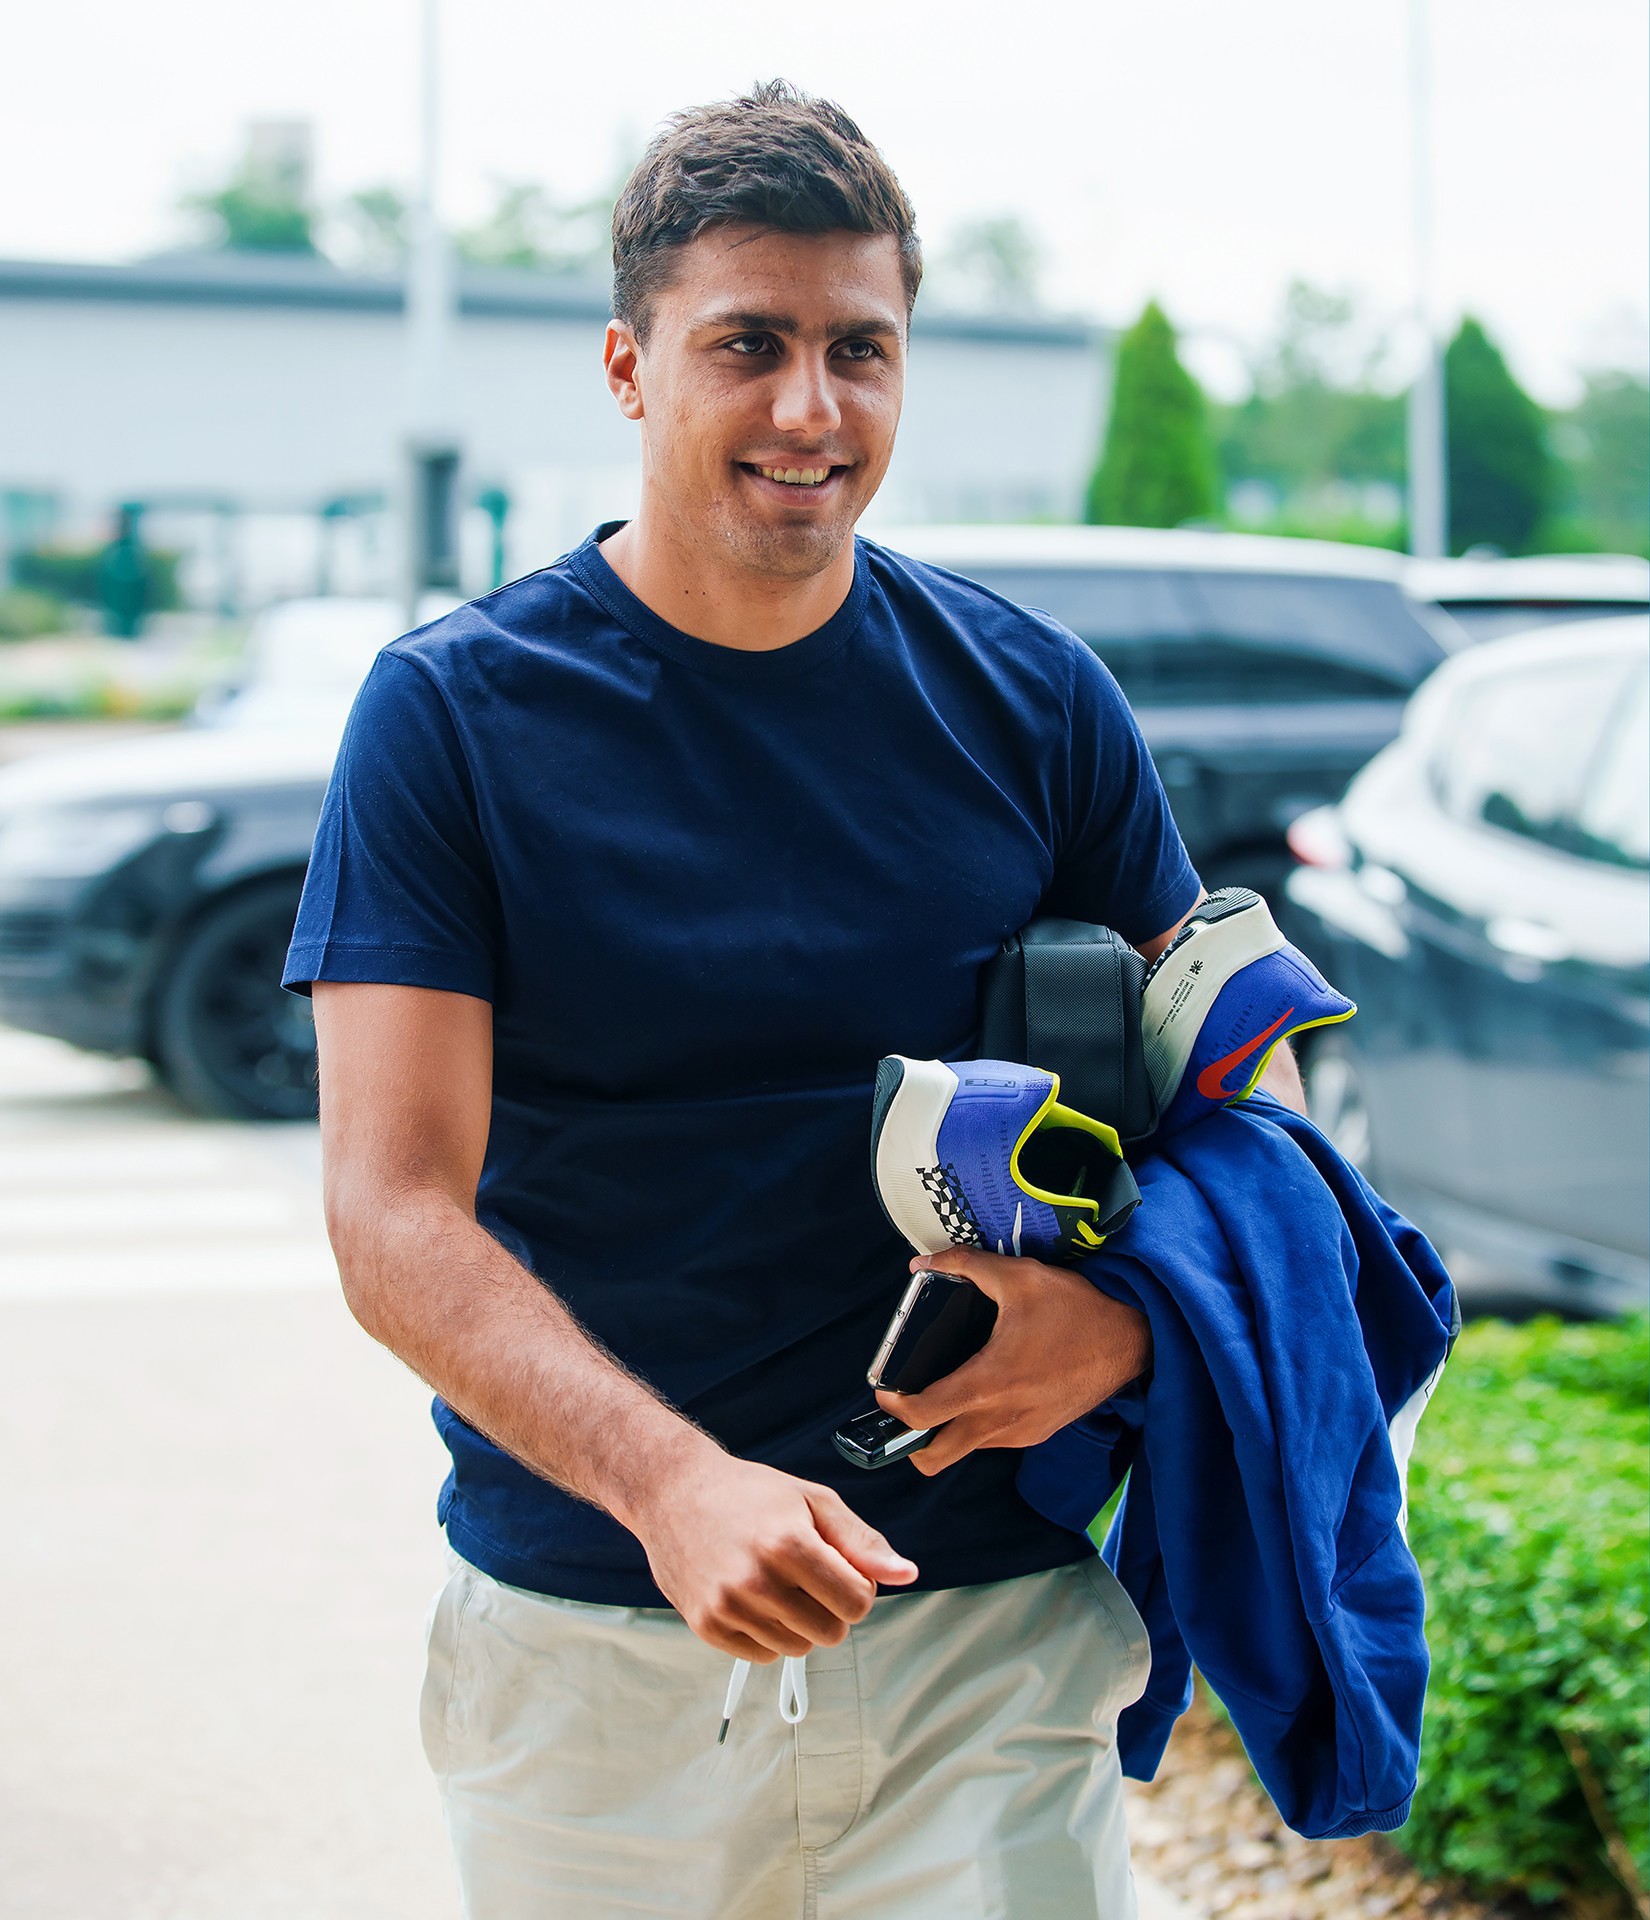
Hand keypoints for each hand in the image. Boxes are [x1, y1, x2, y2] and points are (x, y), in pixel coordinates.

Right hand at [628, 1441, 917, 1660]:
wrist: (674, 1492)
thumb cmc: (751, 1494)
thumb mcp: (813, 1501)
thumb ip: (862, 1542)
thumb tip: (907, 1575)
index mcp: (790, 1544)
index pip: (858, 1603)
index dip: (857, 1587)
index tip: (838, 1567)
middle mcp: (756, 1580)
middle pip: (831, 1633)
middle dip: (831, 1609)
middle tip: (808, 1577)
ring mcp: (727, 1606)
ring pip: (797, 1649)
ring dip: (798, 1623)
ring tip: (777, 1583)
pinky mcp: (705, 1626)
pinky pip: (762, 1656)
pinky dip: (768, 1634)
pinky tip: (753, 1597)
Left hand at [875, 1247, 1149, 1474]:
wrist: (1132, 1340)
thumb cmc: (1075, 1308)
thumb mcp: (1018, 1276)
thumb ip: (964, 1265)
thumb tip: (921, 1262)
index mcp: (990, 1383)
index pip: (924, 1415)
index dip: (894, 1407)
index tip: (884, 1388)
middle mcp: (1002, 1419)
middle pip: (935, 1457)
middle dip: (910, 1440)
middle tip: (907, 1403)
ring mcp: (1022, 1432)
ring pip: (965, 1448)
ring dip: (946, 1430)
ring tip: (944, 1390)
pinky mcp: (1039, 1433)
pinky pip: (994, 1441)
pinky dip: (977, 1426)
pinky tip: (984, 1390)